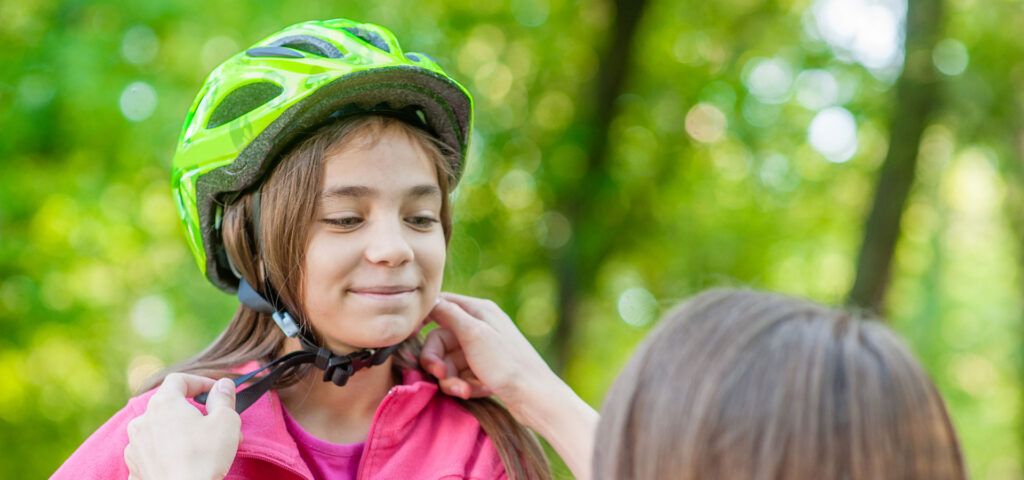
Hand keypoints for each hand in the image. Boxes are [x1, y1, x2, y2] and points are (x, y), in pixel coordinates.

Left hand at [125, 374, 240, 479]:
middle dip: (194, 412)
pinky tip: (183, 463)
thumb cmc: (205, 456)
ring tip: (203, 448)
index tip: (217, 392)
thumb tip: (223, 385)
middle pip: (169, 406)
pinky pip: (152, 453)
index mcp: (163, 403)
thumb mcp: (226, 421)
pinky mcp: (134, 468)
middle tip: (216, 424)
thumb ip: (224, 398)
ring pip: (160, 430)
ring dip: (180, 433)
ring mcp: (135, 446)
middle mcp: (142, 420)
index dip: (201, 382)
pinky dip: (167, 453)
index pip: (179, 380)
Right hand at [421, 293, 560, 421]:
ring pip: (450, 361)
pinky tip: (476, 392)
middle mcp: (481, 326)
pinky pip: (463, 375)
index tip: (409, 336)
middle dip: (438, 361)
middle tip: (441, 376)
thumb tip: (429, 298)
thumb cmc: (506, 363)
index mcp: (479, 310)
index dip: (422, 320)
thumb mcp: (474, 333)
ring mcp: (484, 349)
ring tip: (464, 392)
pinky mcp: (487, 370)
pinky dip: (465, 384)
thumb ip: (449, 314)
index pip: (441, 305)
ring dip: (451, 379)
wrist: (536, 398)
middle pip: (441, 340)